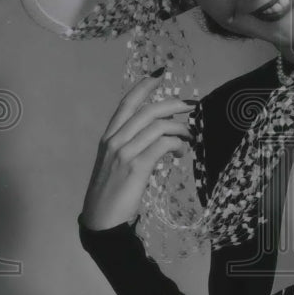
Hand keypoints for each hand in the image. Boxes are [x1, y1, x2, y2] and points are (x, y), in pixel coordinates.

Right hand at [80, 73, 193, 230]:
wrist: (102, 220)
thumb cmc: (111, 194)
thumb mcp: (116, 164)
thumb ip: (131, 147)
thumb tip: (159, 135)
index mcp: (109, 137)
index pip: (127, 103)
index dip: (144, 86)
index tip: (160, 74)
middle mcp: (115, 140)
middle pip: (148, 110)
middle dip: (173, 104)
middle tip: (191, 106)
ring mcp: (124, 152)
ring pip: (158, 126)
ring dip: (180, 128)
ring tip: (190, 137)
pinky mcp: (136, 166)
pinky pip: (163, 144)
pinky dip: (177, 144)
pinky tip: (181, 152)